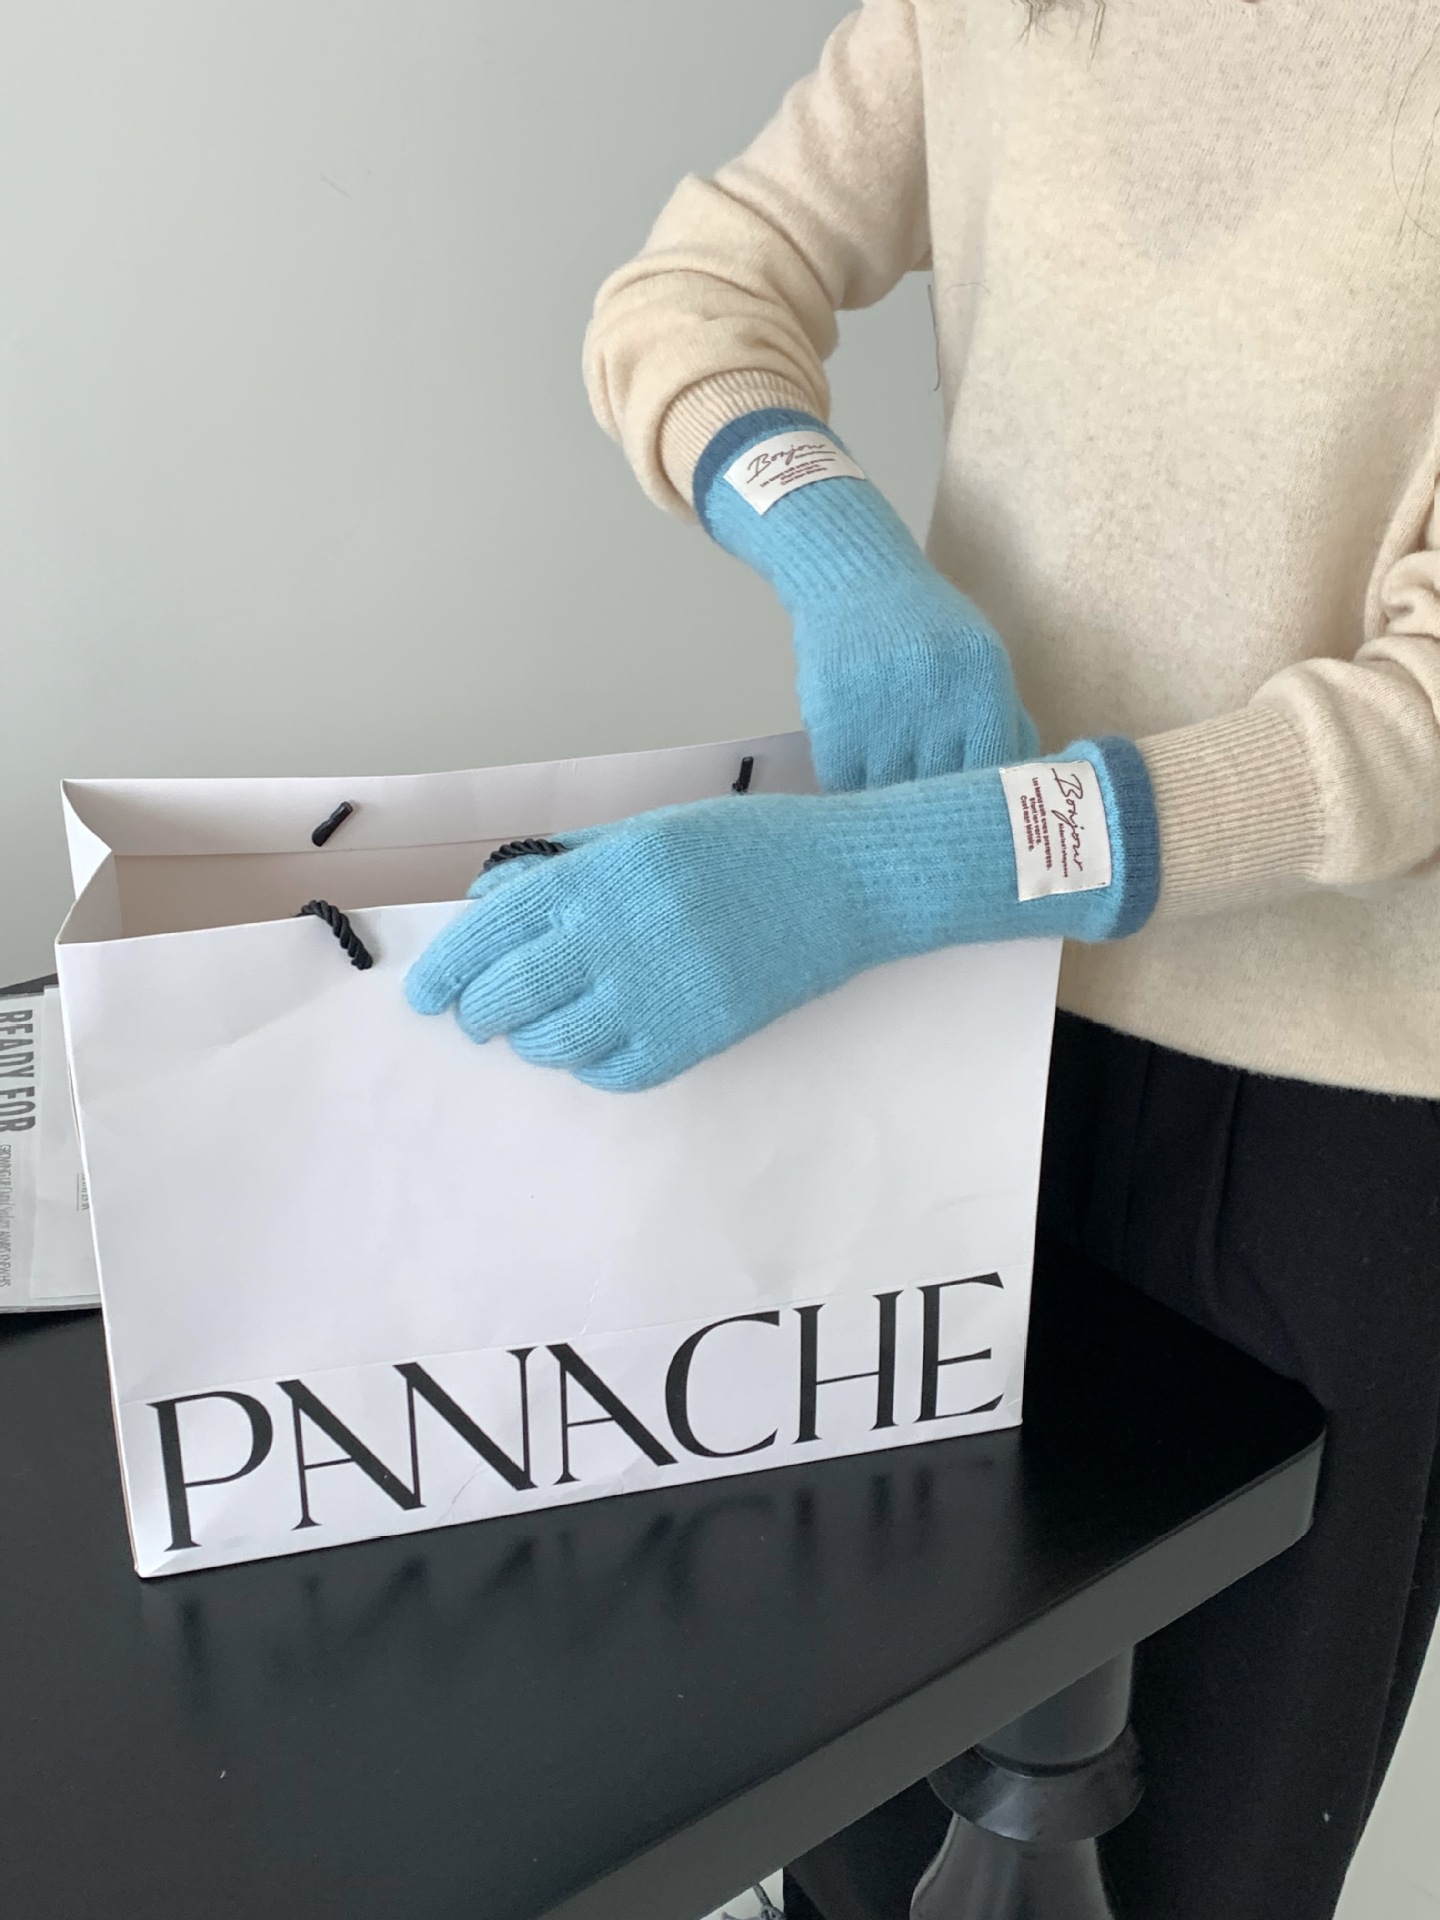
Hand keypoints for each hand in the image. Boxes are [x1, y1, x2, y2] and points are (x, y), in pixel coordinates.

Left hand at [405, 739, 1157, 1092]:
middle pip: (507, 994)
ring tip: (539, 1028)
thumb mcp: (646, 834)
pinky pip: (613, 1072)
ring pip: (553, 1042)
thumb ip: (566, 868)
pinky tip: (598, 1043)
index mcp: (599, 873)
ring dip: (533, 1040)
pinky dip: (591, 1065)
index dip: (446, 969)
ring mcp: (656, 990)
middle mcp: (616, 932)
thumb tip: (491, 902)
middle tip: (476, 1016)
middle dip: (478, 1011)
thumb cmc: (743, 849)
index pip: (489, 930)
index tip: (427, 994)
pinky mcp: (695, 1037)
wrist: (843, 883)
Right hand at [695, 407, 1039, 789]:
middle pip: (941, 787)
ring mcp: (882, 704)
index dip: (982, 806)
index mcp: (984, 681)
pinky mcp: (832, 712)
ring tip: (890, 820)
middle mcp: (937, 694)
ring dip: (888, 811)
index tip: (972, 823)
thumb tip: (1028, 783)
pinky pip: (842, 779)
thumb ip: (1004, 717)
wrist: (855, 574)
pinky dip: (849, 794)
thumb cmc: (927, 622)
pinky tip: (855, 794)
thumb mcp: (979, 657)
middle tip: (930, 835)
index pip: (992, 769)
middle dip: (934, 815)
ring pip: (888, 792)